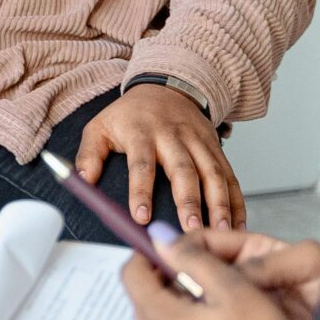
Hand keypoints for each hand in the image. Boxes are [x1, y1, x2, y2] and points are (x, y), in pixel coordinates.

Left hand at [75, 84, 243, 231]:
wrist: (166, 87)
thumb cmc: (129, 116)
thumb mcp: (100, 127)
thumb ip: (88, 154)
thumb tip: (81, 181)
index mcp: (141, 132)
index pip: (141, 163)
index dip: (142, 191)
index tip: (142, 217)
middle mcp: (174, 136)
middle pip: (183, 169)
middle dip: (189, 201)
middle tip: (191, 230)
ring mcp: (199, 142)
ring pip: (213, 173)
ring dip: (219, 204)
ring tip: (219, 232)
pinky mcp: (217, 148)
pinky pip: (230, 176)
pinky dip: (236, 201)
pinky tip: (237, 225)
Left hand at [122, 235, 316, 319]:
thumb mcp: (233, 288)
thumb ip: (193, 259)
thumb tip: (161, 239)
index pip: (131, 273)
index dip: (151, 252)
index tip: (176, 247)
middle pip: (145, 295)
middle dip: (167, 276)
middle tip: (204, 270)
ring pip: (161, 318)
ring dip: (180, 300)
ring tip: (218, 297)